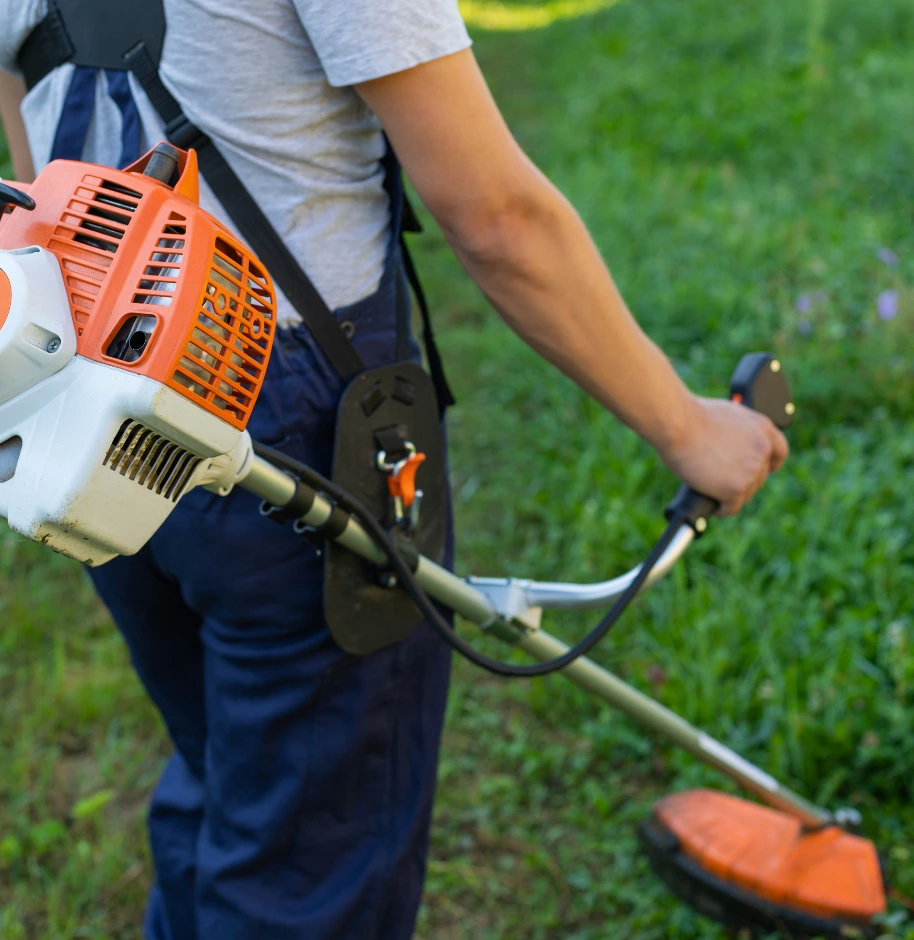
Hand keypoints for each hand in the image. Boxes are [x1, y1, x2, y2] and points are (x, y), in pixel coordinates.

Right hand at [657, 396, 788, 515]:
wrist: (677, 424)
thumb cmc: (690, 416)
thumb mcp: (726, 416)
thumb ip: (739, 432)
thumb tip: (733, 447)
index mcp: (762, 427)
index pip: (779, 452)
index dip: (769, 464)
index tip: (759, 471)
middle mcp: (763, 449)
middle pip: (760, 477)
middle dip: (742, 482)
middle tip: (721, 482)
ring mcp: (751, 470)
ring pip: (746, 494)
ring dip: (731, 496)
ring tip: (712, 492)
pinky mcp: (736, 488)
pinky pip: (732, 507)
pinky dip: (722, 509)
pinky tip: (713, 506)